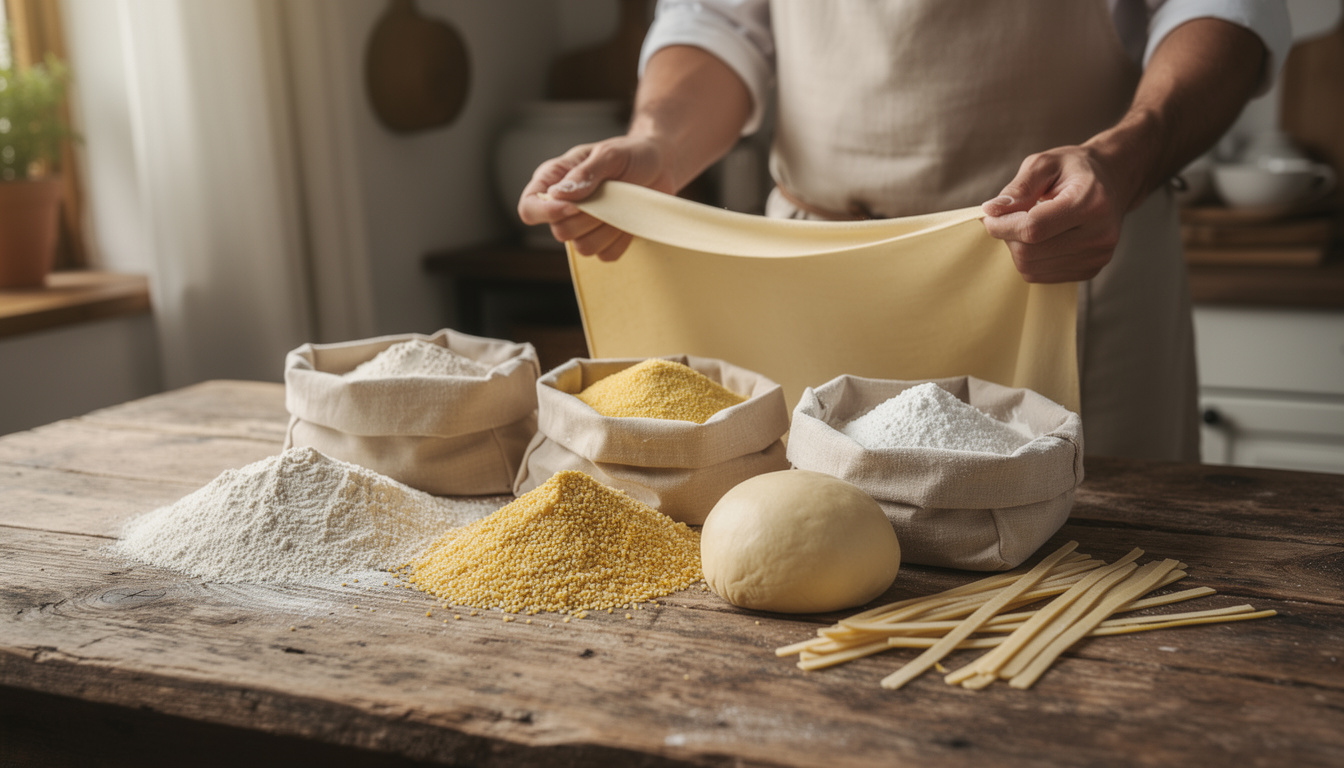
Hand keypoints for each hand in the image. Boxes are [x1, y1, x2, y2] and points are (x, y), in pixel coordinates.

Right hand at [517, 135, 675, 260]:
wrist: (660, 165)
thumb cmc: (632, 154)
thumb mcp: (610, 155)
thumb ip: (585, 174)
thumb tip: (558, 194)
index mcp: (554, 180)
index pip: (529, 208)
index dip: (548, 213)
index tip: (577, 206)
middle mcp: (563, 206)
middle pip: (560, 232)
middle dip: (590, 218)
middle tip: (611, 196)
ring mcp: (583, 227)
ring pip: (584, 248)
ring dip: (608, 229)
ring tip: (621, 205)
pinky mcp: (605, 241)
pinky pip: (606, 255)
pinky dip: (621, 240)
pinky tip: (628, 219)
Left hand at [980, 145, 1132, 283]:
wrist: (1110, 182)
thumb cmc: (1074, 170)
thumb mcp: (1045, 164)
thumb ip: (1019, 187)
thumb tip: (992, 210)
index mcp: (1091, 203)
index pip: (1033, 228)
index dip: (1002, 225)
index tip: (989, 215)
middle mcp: (1100, 234)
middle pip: (1029, 252)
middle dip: (1008, 235)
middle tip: (1010, 216)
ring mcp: (1097, 257)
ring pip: (1031, 268)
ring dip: (1018, 248)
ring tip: (1029, 224)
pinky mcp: (1090, 270)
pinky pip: (1040, 275)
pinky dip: (1030, 259)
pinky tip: (1042, 238)